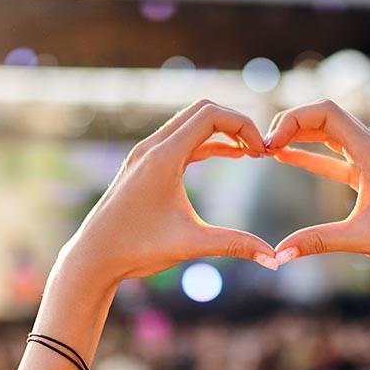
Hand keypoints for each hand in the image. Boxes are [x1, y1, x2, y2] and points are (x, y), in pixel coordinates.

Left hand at [62, 100, 277, 283]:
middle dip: (235, 123)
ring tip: (251, 152)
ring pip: (191, 123)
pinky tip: (230, 155)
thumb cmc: (137, 250)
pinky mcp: (143, 164)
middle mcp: (152, 148)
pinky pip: (181, 140)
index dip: (243, 126)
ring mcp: (145, 154)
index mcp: (163, 158)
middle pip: (202, 110)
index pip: (210, 115)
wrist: (93, 258)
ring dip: (221, 132)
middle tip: (260, 149)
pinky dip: (207, 143)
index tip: (262, 152)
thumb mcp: (191, 245)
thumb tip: (275, 259)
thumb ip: (235, 245)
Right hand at [265, 99, 369, 275]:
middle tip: (260, 147)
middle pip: (325, 117)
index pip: (327, 113)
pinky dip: (310, 155)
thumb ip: (318, 242)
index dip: (293, 119)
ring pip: (329, 135)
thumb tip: (278, 254)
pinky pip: (334, 157)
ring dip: (299, 137)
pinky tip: (286, 157)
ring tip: (267, 149)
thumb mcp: (361, 239)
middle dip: (290, 125)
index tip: (269, 143)